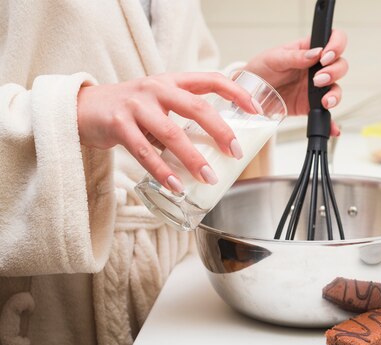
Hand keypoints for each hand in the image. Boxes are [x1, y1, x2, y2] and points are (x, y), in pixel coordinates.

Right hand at [76, 73, 261, 192]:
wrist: (82, 108)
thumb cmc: (130, 109)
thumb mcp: (159, 101)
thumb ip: (183, 114)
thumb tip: (218, 143)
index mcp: (171, 81)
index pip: (211, 79)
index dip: (236, 93)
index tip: (255, 110)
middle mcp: (156, 88)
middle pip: (197, 107)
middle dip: (220, 131)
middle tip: (236, 153)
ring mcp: (136, 106)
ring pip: (172, 133)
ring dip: (193, 159)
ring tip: (209, 178)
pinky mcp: (118, 125)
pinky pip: (144, 152)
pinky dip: (162, 171)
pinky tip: (175, 186)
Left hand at [243, 30, 347, 135]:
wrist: (251, 92)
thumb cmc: (263, 68)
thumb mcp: (275, 57)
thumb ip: (295, 56)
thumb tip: (315, 54)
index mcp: (310, 49)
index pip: (333, 40)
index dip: (336, 45)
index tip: (326, 57)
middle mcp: (317, 68)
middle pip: (340, 66)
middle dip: (334, 72)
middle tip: (317, 79)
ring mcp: (316, 88)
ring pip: (336, 89)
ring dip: (335, 95)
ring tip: (324, 101)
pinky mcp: (311, 105)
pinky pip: (325, 114)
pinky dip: (331, 122)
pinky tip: (333, 128)